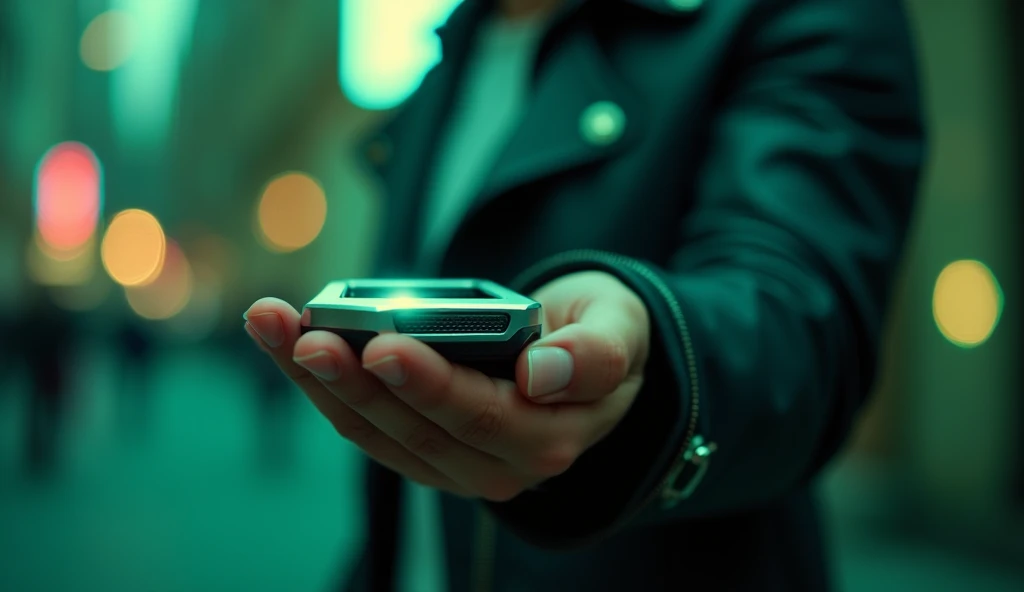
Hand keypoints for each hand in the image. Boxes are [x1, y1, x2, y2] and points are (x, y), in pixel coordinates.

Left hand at [243, 271, 649, 500]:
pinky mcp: (420, 447)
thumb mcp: (619, 329)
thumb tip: (540, 374)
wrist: (585, 356)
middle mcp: (496, 465)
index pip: (479, 417)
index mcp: (546, 438)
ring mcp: (452, 463)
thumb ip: (595, 354)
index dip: (427, 384)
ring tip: (272, 324)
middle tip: (303, 334)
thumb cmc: (601, 334)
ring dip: (317, 380)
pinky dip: (321, 383)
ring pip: (373, 430)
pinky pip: (364, 422)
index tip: (382, 346)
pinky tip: (284, 339)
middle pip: (411, 429)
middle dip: (351, 380)